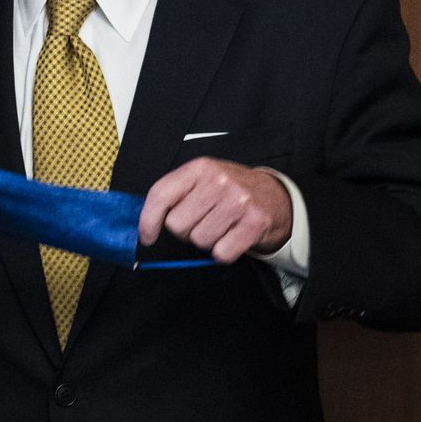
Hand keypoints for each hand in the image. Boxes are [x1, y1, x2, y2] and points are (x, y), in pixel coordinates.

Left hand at [139, 158, 292, 262]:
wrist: (273, 195)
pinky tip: (232, 236)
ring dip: (207, 240)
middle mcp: (218, 181)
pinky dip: (224, 252)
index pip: (161, 195)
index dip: (148, 220)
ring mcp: (238, 201)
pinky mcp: (254, 223)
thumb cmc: (230, 190)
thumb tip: (147, 223)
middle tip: (203, 220)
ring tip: (220, 226)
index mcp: (199, 168)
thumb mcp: (202, 179)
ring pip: (199, 241)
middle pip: (177, 225)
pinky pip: (221, 252)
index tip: (147, 236)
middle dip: (187, 230)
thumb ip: (176, 193)